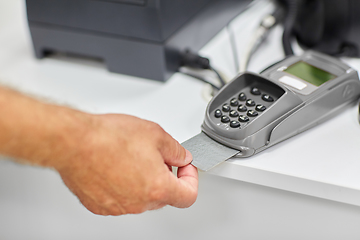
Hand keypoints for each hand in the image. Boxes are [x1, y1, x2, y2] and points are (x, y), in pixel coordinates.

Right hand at [55, 114, 197, 215]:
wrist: (74, 143)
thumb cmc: (109, 138)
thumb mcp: (155, 134)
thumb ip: (176, 150)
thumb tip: (182, 157)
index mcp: (158, 188)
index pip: (188, 195)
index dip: (191, 179)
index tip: (184, 168)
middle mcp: (139, 203)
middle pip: (164, 196)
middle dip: (165, 176)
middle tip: (157, 157)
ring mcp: (119, 207)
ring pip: (141, 197)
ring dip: (143, 181)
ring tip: (131, 157)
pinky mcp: (100, 206)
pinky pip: (120, 198)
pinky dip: (123, 186)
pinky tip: (115, 166)